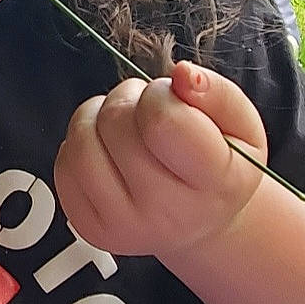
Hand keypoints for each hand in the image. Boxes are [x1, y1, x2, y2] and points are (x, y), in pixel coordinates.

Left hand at [54, 59, 267, 261]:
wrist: (200, 221)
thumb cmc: (222, 164)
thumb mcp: (241, 125)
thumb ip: (218, 93)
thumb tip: (181, 74)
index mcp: (213, 185)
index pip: (162, 121)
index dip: (161, 95)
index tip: (174, 99)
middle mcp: (167, 214)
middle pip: (116, 124)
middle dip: (130, 100)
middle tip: (151, 111)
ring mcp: (123, 226)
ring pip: (81, 142)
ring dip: (99, 116)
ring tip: (127, 125)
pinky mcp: (89, 228)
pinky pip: (64, 164)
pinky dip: (83, 143)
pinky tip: (110, 151)